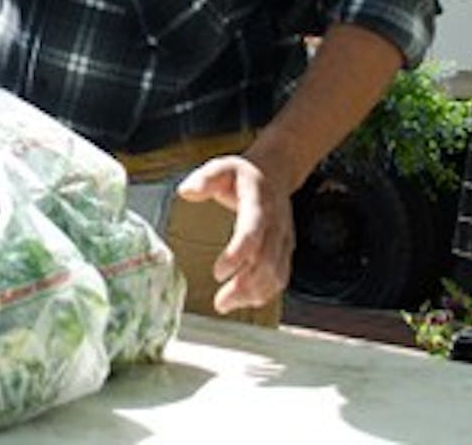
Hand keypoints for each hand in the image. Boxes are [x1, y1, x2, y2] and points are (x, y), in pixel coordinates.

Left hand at [176, 155, 294, 313]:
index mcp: (259, 202)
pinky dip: (265, 293)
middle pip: (266, 261)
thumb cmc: (243, 175)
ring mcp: (284, 238)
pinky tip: (245, 301)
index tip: (218, 272)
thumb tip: (186, 191)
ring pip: (276, 273)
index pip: (252, 231)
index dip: (238, 254)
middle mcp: (276, 223)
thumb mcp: (221, 167)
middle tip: (220, 302)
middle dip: (244, 285)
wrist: (275, 173)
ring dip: (253, 294)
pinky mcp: (285, 250)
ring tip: (227, 304)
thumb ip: (204, 179)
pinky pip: (281, 276)